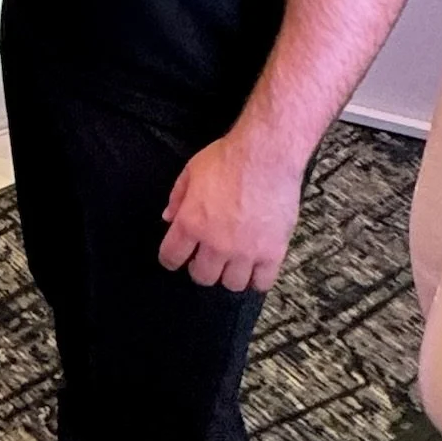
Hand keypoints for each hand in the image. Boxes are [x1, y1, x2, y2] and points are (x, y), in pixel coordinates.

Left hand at [158, 129, 303, 291]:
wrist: (266, 156)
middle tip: (205, 257)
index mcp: (191, 223)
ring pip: (232, 284)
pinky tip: (254, 267)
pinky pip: (262, 283)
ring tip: (231, 262)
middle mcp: (216, 243)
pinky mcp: (272, 253)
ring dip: (228, 274)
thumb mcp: (191, 171)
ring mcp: (246, 251)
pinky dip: (256, 279)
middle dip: (200, 268)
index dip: (170, 258)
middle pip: (202, 277)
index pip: (171, 257)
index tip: (175, 257)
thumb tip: (168, 218)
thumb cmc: (227, 159)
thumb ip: (177, 197)